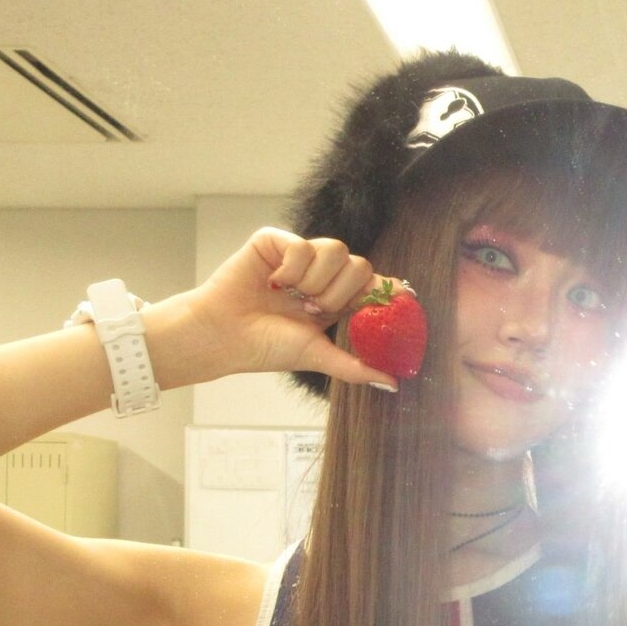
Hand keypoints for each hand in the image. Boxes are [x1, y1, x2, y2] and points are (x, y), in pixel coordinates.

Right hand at [160, 227, 404, 389]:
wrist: (223, 335)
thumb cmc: (265, 346)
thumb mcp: (317, 356)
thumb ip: (355, 366)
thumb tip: (395, 384)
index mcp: (335, 299)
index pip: (374, 284)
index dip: (387, 288)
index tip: (403, 295)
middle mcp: (321, 275)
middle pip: (360, 265)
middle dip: (339, 293)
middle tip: (311, 309)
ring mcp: (300, 256)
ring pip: (337, 250)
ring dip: (315, 282)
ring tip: (292, 297)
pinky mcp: (276, 241)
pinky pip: (303, 245)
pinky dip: (290, 269)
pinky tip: (273, 282)